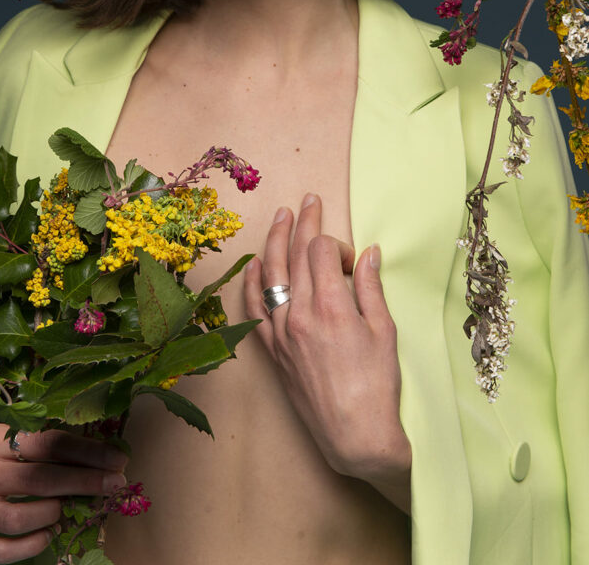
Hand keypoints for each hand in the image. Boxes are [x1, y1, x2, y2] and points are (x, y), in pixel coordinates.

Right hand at [0, 423, 126, 562]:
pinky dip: (30, 546)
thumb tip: (102, 458)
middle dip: (84, 482)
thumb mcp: (14, 437)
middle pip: (39, 479)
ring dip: (53, 514)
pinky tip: (48, 534)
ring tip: (68, 510)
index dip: (87, 452)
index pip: (48, 444)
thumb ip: (49, 446)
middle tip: (114, 484)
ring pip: (18, 518)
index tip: (118, 460)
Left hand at [244, 193, 410, 513]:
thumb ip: (372, 287)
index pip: (321, 250)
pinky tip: (255, 263)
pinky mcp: (273, 349)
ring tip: (281, 216)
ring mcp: (281, 331)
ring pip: (271, 273)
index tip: (350, 257)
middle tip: (310, 200)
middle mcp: (300, 313)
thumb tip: (369, 252)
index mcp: (331, 305)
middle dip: (304, 222)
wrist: (355, 436)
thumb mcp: (385, 331)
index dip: (335, 242)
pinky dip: (252, 282)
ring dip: (276, 240)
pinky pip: (253, 308)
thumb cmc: (377, 386)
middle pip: (296, 254)